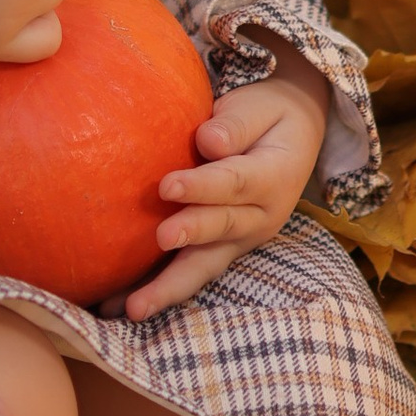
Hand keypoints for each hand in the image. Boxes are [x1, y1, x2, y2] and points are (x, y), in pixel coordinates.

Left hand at [122, 52, 328, 320]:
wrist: (294, 137)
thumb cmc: (266, 116)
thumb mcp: (260, 107)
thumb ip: (237, 124)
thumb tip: (209, 141)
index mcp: (273, 176)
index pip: (235, 182)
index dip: (203, 186)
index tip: (168, 185)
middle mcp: (261, 216)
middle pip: (222, 229)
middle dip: (190, 235)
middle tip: (161, 237)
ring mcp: (241, 239)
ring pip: (205, 266)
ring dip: (170, 288)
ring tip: (136, 308)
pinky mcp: (222, 250)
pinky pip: (191, 273)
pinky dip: (159, 291)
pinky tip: (122, 307)